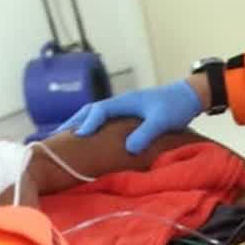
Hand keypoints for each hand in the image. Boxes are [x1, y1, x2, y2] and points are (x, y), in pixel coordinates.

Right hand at [58, 80, 205, 153]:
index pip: (99, 111)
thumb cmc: (176, 106)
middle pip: (90, 111)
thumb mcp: (161, 120)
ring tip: (66, 138)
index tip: (79, 137)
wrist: (188, 96)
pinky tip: (89, 139)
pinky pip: (104, 120)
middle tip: (56, 137)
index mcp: (125, 101)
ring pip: (95, 115)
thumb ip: (145, 133)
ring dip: (80, 124)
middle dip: (73, 122)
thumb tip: (128, 148)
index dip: (88, 123)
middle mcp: (120, 103)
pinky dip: (92, 127)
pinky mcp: (128, 115)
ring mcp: (124, 108)